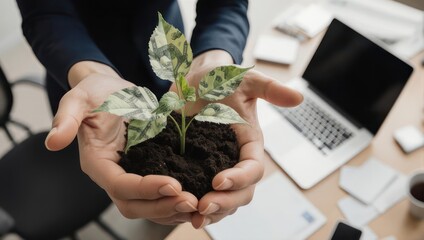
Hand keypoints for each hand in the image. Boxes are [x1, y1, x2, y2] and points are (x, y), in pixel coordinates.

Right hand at [45, 61, 197, 224]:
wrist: (115, 91)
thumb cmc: (96, 92)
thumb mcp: (80, 98)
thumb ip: (67, 118)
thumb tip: (53, 141)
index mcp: (96, 162)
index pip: (118, 185)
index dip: (144, 188)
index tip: (172, 184)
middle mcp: (113, 174)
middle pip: (134, 204)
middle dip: (162, 206)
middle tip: (191, 201)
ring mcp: (131, 175)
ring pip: (148, 206)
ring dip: (172, 209)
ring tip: (198, 205)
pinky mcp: (147, 170)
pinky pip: (160, 195)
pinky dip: (176, 200)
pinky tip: (197, 197)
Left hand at [180, 51, 302, 227]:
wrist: (195, 81)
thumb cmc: (222, 79)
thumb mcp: (245, 80)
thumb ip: (269, 89)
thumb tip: (298, 98)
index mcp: (250, 144)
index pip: (253, 169)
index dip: (240, 178)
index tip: (218, 180)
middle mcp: (235, 160)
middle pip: (241, 193)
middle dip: (225, 202)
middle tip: (203, 206)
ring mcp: (216, 167)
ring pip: (223, 200)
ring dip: (211, 212)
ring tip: (192, 216)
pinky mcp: (196, 168)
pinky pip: (200, 193)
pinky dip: (193, 205)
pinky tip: (178, 210)